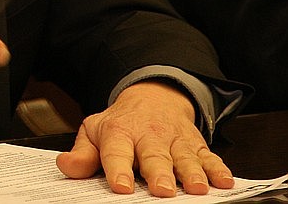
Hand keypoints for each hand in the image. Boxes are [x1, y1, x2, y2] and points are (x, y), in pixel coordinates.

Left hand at [55, 81, 234, 196]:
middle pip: (154, 157)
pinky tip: (224, 180)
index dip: (118, 169)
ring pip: (184, 157)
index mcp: (119, 132)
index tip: (120, 187)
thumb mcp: (95, 131)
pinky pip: (210, 157)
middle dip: (159, 173)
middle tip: (162, 190)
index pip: (116, 152)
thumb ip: (83, 153)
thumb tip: (65, 165)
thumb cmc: (121, 123)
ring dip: (192, 172)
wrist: (153, 97)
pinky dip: (218, 168)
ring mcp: (175, 140)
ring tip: (196, 187)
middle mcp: (149, 135)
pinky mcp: (196, 145)